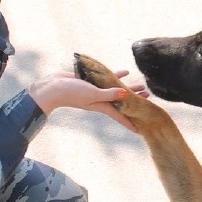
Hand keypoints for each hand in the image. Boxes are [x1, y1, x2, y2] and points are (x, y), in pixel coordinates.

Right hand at [28, 69, 147, 132]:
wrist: (52, 88)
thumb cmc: (71, 93)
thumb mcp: (92, 94)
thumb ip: (109, 94)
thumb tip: (126, 95)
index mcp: (102, 105)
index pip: (120, 115)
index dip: (130, 122)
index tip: (141, 130)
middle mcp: (100, 100)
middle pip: (122, 102)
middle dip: (135, 101)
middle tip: (149, 98)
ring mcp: (95, 91)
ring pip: (116, 90)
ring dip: (128, 88)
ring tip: (141, 85)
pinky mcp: (90, 82)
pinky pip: (107, 79)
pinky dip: (116, 76)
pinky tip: (125, 72)